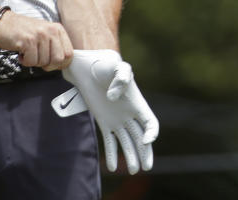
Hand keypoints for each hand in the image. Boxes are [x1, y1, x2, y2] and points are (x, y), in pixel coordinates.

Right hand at [0, 11, 72, 69]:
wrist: (2, 22)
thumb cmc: (23, 30)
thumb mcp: (44, 34)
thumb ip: (55, 46)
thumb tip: (62, 64)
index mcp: (57, 30)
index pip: (69, 54)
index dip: (60, 63)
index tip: (51, 63)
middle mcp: (51, 31)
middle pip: (58, 60)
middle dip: (47, 65)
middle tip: (37, 58)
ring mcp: (39, 35)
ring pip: (43, 62)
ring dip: (33, 61)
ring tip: (27, 52)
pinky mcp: (27, 41)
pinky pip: (31, 61)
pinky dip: (24, 61)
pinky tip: (21, 52)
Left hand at [55, 49, 158, 173]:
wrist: (86, 67)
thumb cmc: (105, 64)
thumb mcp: (116, 66)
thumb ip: (121, 78)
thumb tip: (114, 97)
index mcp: (137, 102)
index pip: (150, 122)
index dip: (151, 133)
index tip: (146, 140)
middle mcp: (129, 113)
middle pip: (141, 137)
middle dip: (145, 152)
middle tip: (146, 168)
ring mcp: (117, 118)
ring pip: (127, 141)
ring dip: (131, 156)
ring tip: (133, 171)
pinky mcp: (103, 121)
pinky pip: (109, 141)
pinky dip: (111, 154)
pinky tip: (111, 167)